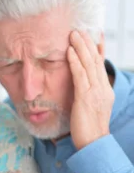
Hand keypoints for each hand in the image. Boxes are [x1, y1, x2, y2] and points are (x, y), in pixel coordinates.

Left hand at [67, 30, 113, 149]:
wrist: (94, 143)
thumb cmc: (88, 129)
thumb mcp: (90, 108)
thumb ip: (87, 95)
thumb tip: (80, 88)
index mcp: (104, 90)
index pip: (100, 65)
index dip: (97, 49)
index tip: (94, 35)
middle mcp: (102, 88)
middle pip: (95, 60)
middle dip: (87, 43)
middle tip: (80, 29)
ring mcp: (95, 92)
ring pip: (88, 64)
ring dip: (80, 47)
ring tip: (73, 34)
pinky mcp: (85, 97)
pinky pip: (80, 75)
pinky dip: (74, 61)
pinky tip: (68, 51)